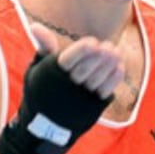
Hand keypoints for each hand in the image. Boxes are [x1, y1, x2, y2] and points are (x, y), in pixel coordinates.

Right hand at [0, 23, 122, 153]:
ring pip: (96, 81)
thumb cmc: (42, 91)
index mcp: (52, 76)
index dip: (81, 51)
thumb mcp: (38, 69)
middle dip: (98, 58)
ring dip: (108, 67)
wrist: (43, 127)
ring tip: (116, 52)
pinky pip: (105, 92)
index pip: (67, 61)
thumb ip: (44, 47)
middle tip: (108, 46)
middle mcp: (66, 89)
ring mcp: (80, 99)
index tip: (92, 42)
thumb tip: (35, 26)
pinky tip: (119, 67)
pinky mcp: (92, 107)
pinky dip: (113, 80)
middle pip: (84, 71)